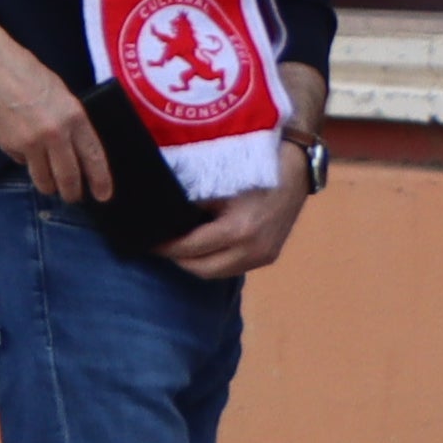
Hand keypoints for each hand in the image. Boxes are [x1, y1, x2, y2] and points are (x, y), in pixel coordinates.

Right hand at [0, 49, 116, 206]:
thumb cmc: (24, 71)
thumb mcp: (58, 93)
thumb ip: (68, 120)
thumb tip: (72, 145)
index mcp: (74, 117)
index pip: (93, 157)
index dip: (100, 180)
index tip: (103, 195)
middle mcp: (54, 134)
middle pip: (68, 176)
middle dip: (71, 192)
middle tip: (72, 198)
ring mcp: (29, 143)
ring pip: (43, 177)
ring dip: (47, 185)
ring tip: (49, 187)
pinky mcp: (7, 145)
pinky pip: (20, 161)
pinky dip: (23, 161)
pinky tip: (21, 150)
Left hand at [157, 169, 307, 281]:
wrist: (295, 171)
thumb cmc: (252, 170)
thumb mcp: (216, 184)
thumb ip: (189, 204)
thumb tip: (160, 216)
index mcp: (238, 231)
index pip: (190, 249)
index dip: (166, 247)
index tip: (147, 242)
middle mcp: (253, 251)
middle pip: (202, 269)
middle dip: (178, 260)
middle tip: (160, 246)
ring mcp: (264, 257)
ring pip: (218, 273)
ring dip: (196, 263)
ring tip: (178, 248)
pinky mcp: (269, 256)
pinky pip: (233, 267)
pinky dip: (215, 261)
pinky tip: (202, 248)